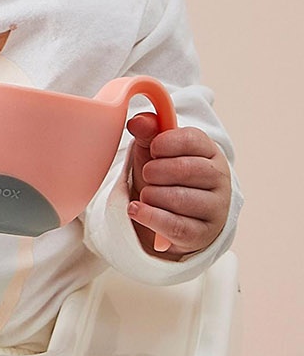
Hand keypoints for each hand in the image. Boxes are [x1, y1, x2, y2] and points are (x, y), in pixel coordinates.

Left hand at [125, 115, 231, 257]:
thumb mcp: (155, 152)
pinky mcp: (203, 234)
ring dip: (153, 195)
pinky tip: (136, 209)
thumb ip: (148, 132)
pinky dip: (151, 217)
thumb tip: (139, 121)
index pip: (192, 140)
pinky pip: (176, 226)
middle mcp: (219, 179)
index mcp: (210, 151)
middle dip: (157, 171)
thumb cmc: (165, 177)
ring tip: (145, 193)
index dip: (166, 142)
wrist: (170, 217)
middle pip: (187, 169)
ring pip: (181, 199)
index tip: (153, 149)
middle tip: (147, 174)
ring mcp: (215, 208)